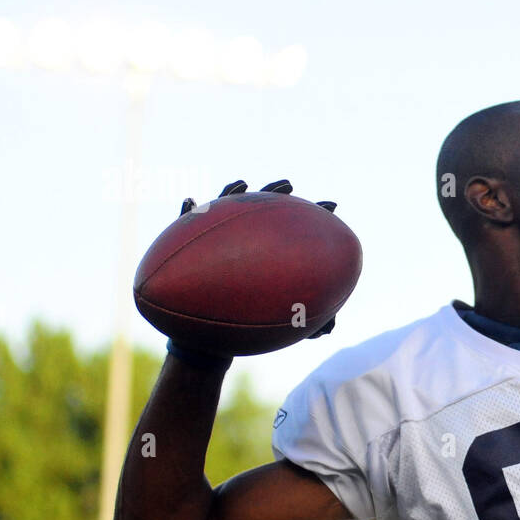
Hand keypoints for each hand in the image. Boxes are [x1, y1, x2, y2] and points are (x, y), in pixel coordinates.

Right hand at [178, 179, 340, 339]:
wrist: (212, 334)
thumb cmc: (247, 322)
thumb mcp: (279, 320)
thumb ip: (302, 318)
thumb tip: (329, 332)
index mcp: (268, 249)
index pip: (294, 227)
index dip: (313, 214)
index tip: (333, 206)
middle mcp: (245, 239)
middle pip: (262, 208)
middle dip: (275, 192)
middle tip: (289, 185)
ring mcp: (219, 238)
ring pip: (225, 207)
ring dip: (233, 193)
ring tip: (243, 185)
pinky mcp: (191, 245)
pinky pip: (186, 225)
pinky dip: (187, 211)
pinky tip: (190, 201)